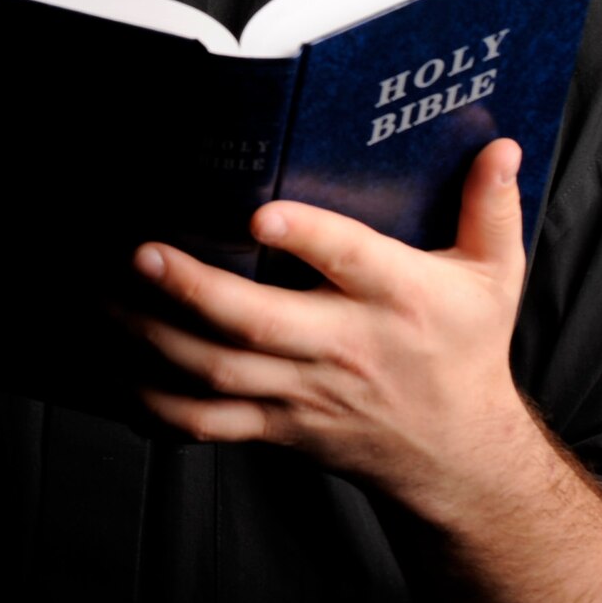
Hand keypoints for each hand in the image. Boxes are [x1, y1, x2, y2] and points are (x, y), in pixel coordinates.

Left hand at [117, 138, 537, 520]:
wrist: (458, 457)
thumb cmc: (466, 351)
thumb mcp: (495, 278)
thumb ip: (491, 209)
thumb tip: (500, 145)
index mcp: (400, 300)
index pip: (351, 262)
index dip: (308, 239)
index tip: (261, 215)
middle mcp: (346, 348)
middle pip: (258, 323)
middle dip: (193, 288)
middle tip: (141, 251)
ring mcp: (304, 393)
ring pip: (216, 371)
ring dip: (150, 336)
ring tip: (101, 296)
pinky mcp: (276, 426)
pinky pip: (205, 424)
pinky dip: (153, 403)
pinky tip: (111, 366)